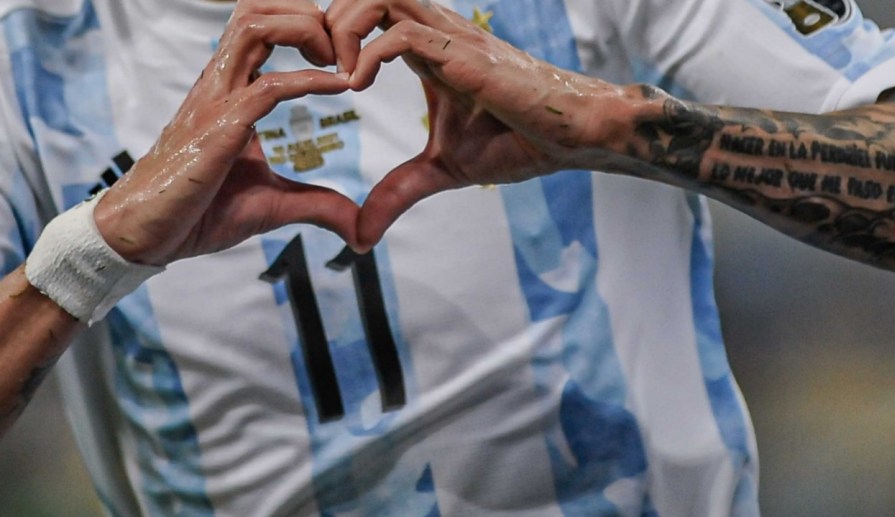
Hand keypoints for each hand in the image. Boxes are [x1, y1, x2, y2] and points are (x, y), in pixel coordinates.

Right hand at [94, 0, 358, 265]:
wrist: (146, 236)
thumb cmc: (198, 213)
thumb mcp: (273, 205)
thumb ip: (316, 204)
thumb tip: (356, 225)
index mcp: (230, 92)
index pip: (261, 28)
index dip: (303, 27)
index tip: (342, 55)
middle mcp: (220, 85)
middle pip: (255, 9)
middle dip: (303, 12)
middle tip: (339, 46)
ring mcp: (215, 101)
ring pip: (254, 26)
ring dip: (303, 29)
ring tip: (336, 58)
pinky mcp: (218, 128)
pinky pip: (268, 86)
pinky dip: (310, 80)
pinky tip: (340, 86)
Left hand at [325, 0, 631, 249]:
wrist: (572, 137)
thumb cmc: (518, 141)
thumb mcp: (442, 170)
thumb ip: (399, 192)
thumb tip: (361, 235)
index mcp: (426, 50)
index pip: (367, 10)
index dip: (332, 33)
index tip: (314, 74)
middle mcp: (435, 33)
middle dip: (326, 20)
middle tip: (311, 65)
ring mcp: (450, 39)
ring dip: (343, 28)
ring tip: (334, 73)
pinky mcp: (465, 56)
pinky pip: (404, 34)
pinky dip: (369, 55)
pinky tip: (357, 87)